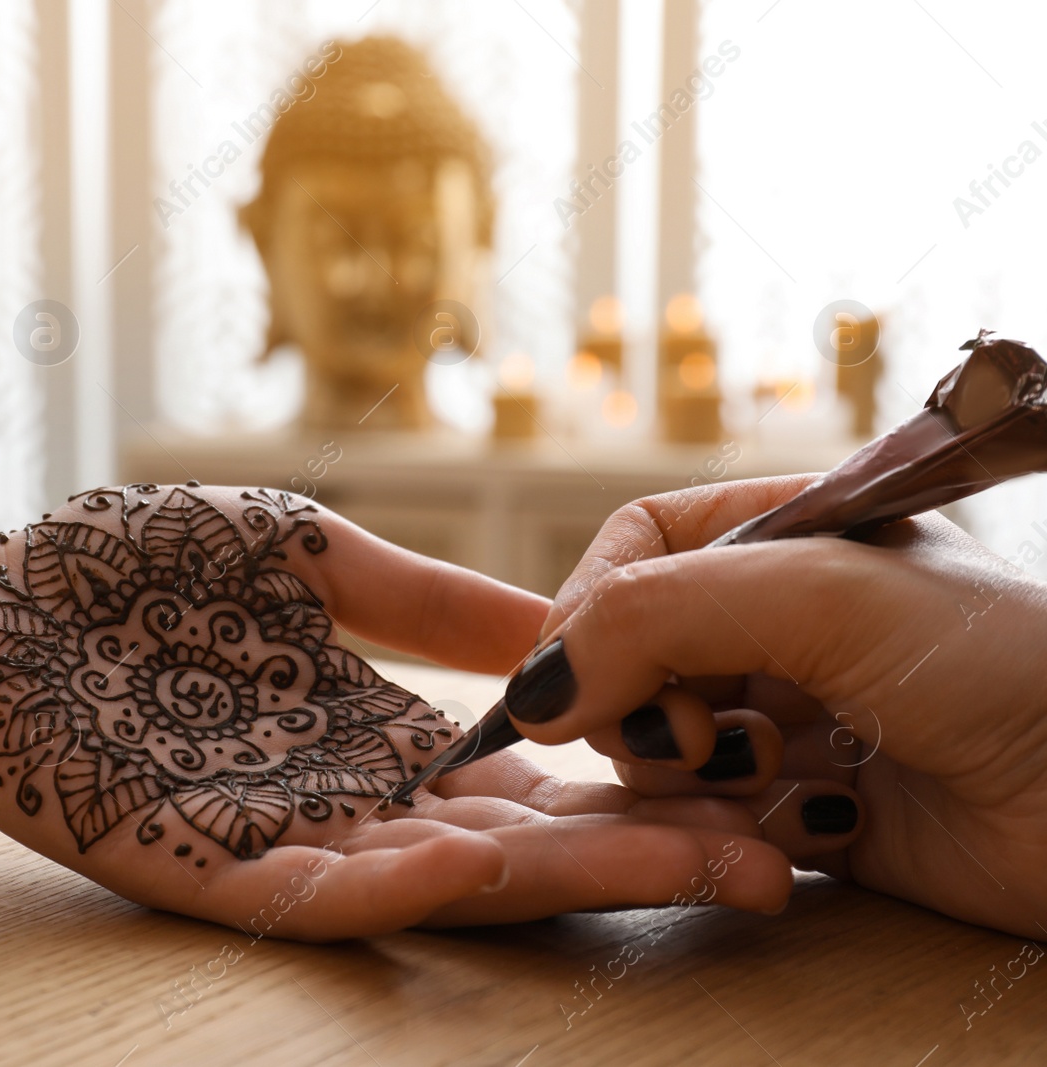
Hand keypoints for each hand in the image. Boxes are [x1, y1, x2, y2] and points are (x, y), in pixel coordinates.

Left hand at [0, 484, 794, 939]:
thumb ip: (428, 600)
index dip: (634, 787)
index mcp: (376, 733)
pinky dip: (411, 888)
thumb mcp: (308, 557)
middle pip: (516, 845)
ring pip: (445, 883)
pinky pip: (324, 896)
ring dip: (564, 882)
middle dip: (638, 855)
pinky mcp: (207, 874)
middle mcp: (349, 802)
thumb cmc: (124, 569)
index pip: (528, 778)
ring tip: (694, 871)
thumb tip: (560, 622)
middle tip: (773, 863)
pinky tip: (496, 862)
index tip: (746, 783)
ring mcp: (283, 845)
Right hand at [516, 473, 1046, 936]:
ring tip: (757, 782)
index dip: (589, 609)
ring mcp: (794, 714)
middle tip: (694, 737)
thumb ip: (655, 616)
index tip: (576, 679)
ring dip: (684, 775)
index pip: (635, 550)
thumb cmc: (1007, 663)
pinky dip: (725, 831)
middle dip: (641, 703)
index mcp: (787, 536)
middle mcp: (782, 621)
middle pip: (632, 655)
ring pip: (659, 745)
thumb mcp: (818, 594)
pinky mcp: (810, 808)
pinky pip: (711, 819)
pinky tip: (802, 828)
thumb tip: (533, 691)